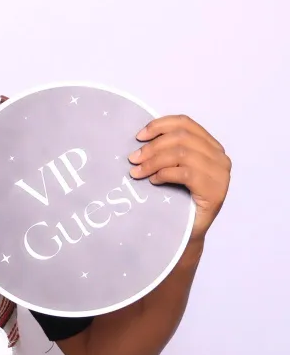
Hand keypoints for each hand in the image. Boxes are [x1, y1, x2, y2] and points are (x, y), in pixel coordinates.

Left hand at [130, 115, 231, 241]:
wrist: (185, 231)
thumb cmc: (175, 197)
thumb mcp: (171, 167)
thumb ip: (166, 149)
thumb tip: (139, 137)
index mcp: (211, 146)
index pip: (185, 123)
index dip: (159, 125)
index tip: (139, 136)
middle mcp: (220, 158)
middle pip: (181, 138)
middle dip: (152, 147)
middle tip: (133, 159)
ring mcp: (221, 175)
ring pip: (182, 154)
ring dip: (154, 161)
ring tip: (137, 172)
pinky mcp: (216, 191)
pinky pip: (186, 173)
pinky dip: (164, 174)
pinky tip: (153, 181)